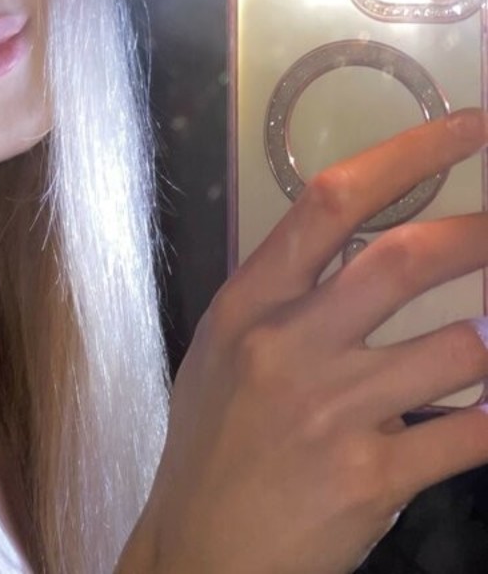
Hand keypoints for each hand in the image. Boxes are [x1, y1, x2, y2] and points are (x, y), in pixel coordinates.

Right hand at [125, 108, 487, 573]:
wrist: (199, 552)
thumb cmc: (211, 445)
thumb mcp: (221, 349)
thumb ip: (282, 296)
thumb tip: (360, 246)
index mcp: (250, 301)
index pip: (333, 200)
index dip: (410, 154)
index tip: (468, 128)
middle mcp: (289, 344)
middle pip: (405, 259)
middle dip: (480, 233)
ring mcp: (332, 412)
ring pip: (457, 350)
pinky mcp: (370, 478)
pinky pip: (468, 436)